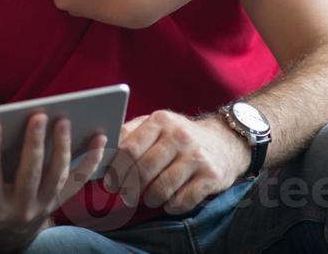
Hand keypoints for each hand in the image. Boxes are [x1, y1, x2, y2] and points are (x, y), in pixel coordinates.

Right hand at [0, 114, 107, 249]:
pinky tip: (100, 136)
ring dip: (62, 147)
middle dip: (34, 144)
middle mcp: (21, 209)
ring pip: (56, 175)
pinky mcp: (59, 200)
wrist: (5, 245)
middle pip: (30, 174)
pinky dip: (91, 159)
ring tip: (63, 119)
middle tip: (38, 115)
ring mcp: (44, 206)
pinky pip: (78, 180)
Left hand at [103, 111, 250, 214]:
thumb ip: (131, 134)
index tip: (109, 182)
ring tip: (149, 199)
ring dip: (150, 199)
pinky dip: (172, 206)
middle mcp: (179, 136)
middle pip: (143, 169)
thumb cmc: (180, 137)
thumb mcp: (158, 125)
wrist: (225, 142)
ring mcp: (196, 156)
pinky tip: (170, 203)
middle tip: (126, 197)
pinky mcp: (211, 176)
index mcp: (160, 121)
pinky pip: (183, 200)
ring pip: (161, 187)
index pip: (129, 148)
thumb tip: (102, 153)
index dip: (115, 169)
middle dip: (129, 188)